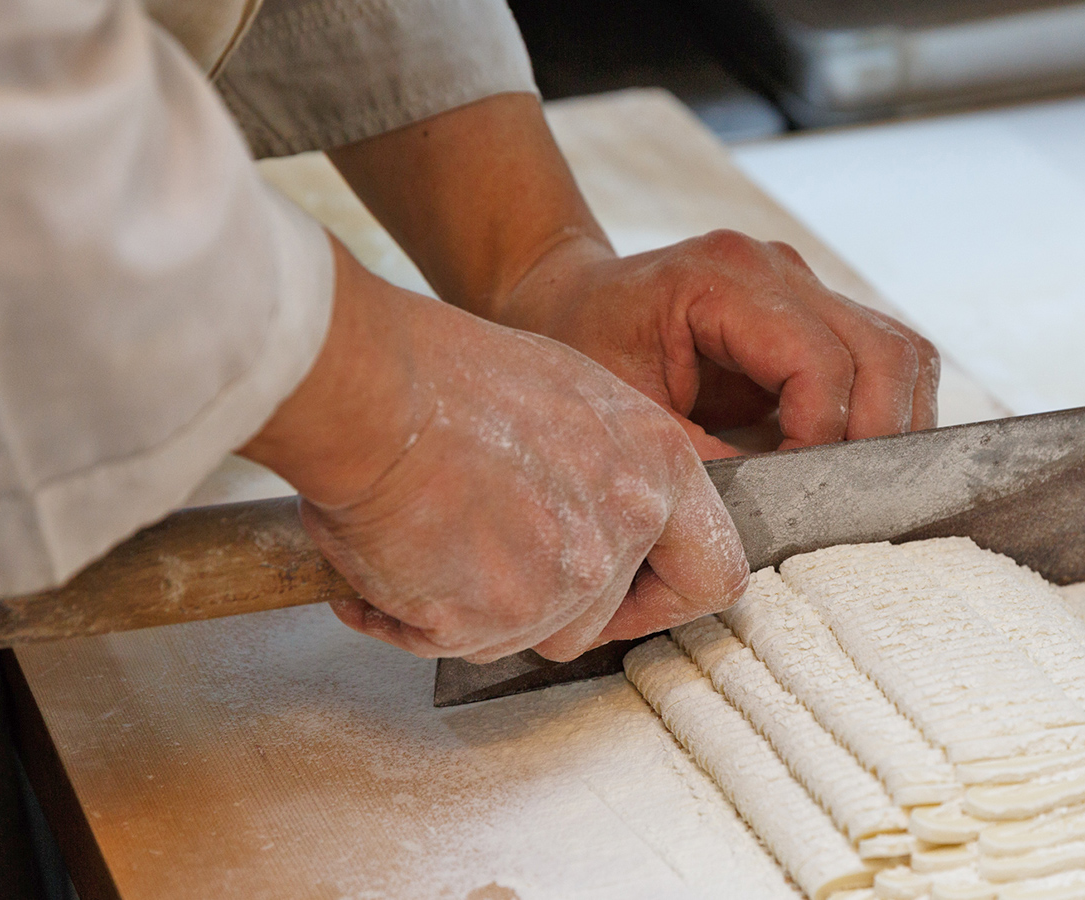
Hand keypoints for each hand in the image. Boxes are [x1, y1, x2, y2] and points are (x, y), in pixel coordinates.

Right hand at [241, 240, 747, 661]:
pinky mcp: (488, 621)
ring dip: (475, 609)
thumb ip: (609, 469)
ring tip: (428, 535)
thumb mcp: (571, 399)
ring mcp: (560, 584)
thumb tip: (599, 514)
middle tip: (486, 561)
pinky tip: (386, 553)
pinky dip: (409, 614)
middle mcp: (623, 531)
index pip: (712, 573)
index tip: (632, 596)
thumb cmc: (449, 375)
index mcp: (658, 470)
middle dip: (545, 607)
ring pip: (525, 637)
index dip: (665, 595)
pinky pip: (447, 643)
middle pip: (600, 620)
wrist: (372, 390)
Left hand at [325, 94, 939, 458]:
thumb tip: (766, 518)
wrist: (555, 298)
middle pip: (890, 354)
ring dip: (891, 428)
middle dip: (877, 440)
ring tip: (846, 486)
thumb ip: (696, 460)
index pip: (824, 364)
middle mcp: (779, 270)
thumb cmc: (573, 346)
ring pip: (904, 357)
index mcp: (727, 276)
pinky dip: (877, 418)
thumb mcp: (619, 413)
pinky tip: (838, 462)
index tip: (793, 496)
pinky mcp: (815, 315)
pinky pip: (883, 366)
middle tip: (838, 503)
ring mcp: (805, 287)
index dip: (823, 442)